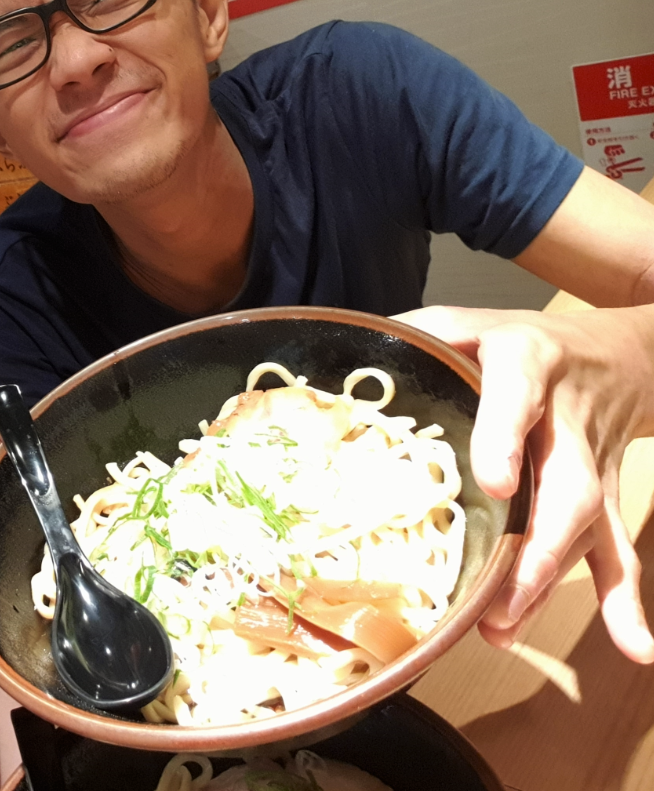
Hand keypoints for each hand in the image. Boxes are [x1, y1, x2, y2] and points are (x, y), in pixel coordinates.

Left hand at [396, 305, 653, 661]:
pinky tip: (632, 645)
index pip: (517, 398)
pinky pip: (616, 548)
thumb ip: (414, 337)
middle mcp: (566, 420)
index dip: (506, 438)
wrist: (614, 352)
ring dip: (548, 581)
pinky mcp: (605, 497)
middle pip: (567, 484)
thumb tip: (342, 367)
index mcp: (525, 365)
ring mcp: (591, 465)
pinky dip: (623, 600)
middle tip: (502, 592)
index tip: (496, 485)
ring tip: (505, 625)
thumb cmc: (515, 341)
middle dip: (538, 543)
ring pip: (585, 526)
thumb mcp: (465, 322)